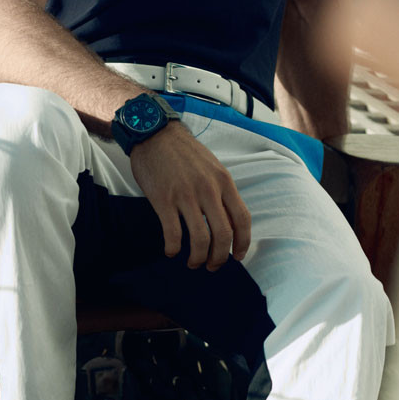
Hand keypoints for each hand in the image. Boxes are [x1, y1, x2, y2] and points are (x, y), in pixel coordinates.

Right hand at [129, 121, 250, 269]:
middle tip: (213, 265)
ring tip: (193, 262)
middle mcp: (208, 189)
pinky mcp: (164, 200)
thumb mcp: (212, 166)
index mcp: (223, 181)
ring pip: (200, 239)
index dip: (243, 243)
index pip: (242, 219)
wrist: (155, 134)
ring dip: (198, 258)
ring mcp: (186, 195)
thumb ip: (221, 190)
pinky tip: (171, 250)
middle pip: (223, 235)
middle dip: (220, 257)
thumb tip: (228, 220)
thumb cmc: (183, 152)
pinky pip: (173, 234)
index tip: (238, 256)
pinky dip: (174, 248)